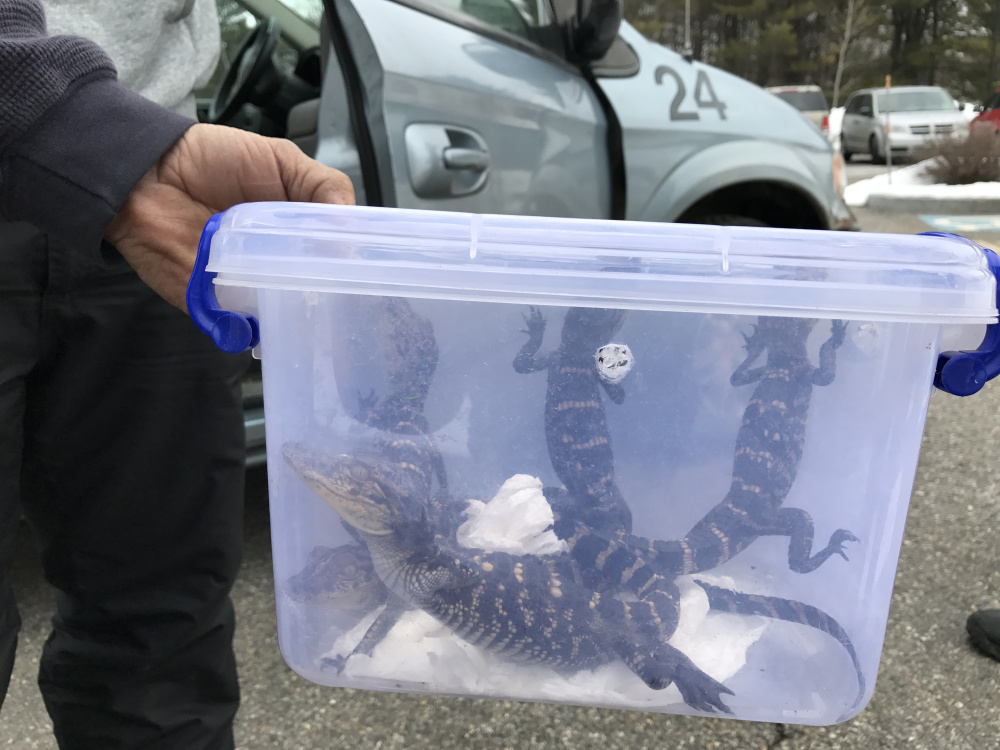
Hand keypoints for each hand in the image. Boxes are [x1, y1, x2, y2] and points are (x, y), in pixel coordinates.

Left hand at [104, 123, 354, 310]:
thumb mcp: (282, 160)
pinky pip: (249, 329)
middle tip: (352, 300)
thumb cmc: (213, 159)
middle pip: (319, 292)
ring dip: (305, 317)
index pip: (337, 258)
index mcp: (299, 232)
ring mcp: (252, 287)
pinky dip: (264, 331)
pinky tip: (281, 322)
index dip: (355, 266)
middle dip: (336, 299)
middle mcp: (280, 263)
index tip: (375, 275)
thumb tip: (354, 230)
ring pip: (289, 314)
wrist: (148, 176)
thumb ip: (324, 187)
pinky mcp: (221, 308)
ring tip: (323, 314)